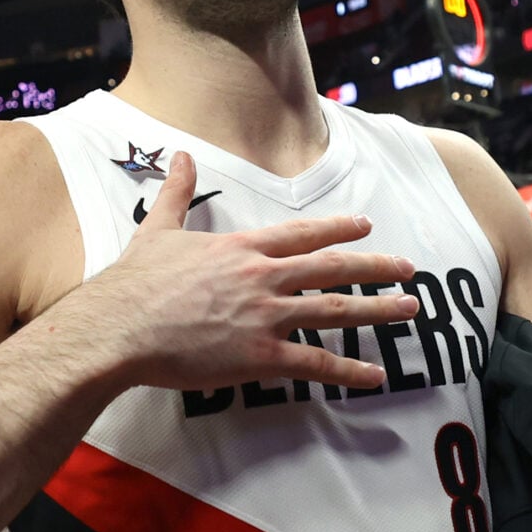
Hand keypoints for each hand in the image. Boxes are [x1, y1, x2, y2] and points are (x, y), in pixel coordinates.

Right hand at [71, 152, 419, 393]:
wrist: (121, 327)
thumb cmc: (135, 283)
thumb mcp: (159, 228)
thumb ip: (179, 192)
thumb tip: (183, 156)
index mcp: (243, 248)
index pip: (303, 234)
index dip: (338, 229)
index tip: (366, 226)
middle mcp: (263, 278)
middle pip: (333, 268)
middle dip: (376, 267)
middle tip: (408, 270)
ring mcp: (265, 316)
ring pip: (336, 311)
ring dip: (378, 310)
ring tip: (410, 308)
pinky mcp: (260, 356)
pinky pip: (316, 364)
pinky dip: (350, 371)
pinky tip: (377, 375)